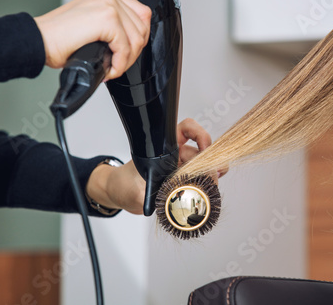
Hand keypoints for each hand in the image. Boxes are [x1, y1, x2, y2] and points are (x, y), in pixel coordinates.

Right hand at [34, 0, 150, 79]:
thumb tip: (132, 43)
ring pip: (136, 39)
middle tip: (118, 64)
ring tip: (112, 68)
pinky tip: (108, 69)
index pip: (141, 14)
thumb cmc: (59, 39)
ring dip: (126, 61)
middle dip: (133, 52)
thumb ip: (113, 28)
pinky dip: (119, 64)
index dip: (138, 38)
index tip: (128, 52)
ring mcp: (108, 5)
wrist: (39, 42)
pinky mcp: (107, 19)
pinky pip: (125, 48)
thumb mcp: (92, 26)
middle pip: (142, 27)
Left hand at [85, 118, 223, 214]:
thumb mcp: (134, 191)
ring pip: (202, 168)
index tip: (205, 148)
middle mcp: (175, 155)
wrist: (120, 193)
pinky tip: (207, 195)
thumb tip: (165, 202)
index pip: (187, 129)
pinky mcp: (183, 182)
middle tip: (213, 180)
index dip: (199, 135)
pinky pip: (199, 181)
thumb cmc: (124, 184)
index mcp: (163, 148)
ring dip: (209, 178)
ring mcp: (181, 169)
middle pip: (200, 152)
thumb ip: (149, 196)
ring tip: (210, 190)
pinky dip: (206, 188)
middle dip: (209, 164)